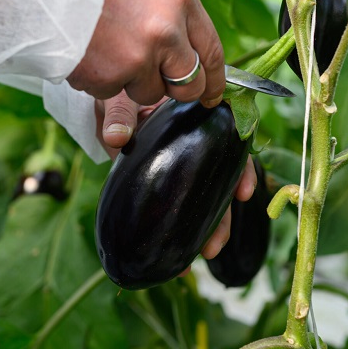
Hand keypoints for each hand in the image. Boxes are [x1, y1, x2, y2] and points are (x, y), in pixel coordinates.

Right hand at [68, 0, 224, 107]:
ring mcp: (140, 56)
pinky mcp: (111, 76)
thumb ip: (170, 13)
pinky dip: (98, 80)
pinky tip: (85, 52)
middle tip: (153, 80)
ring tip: (105, 49)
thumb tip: (187, 51)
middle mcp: (167, 29)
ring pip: (149, 92)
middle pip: (189, 83)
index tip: (211, 96)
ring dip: (129, 82)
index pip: (212, 50)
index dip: (214, 79)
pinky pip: (111, 93)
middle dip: (174, 89)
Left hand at [95, 90, 256, 261]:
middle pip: (220, 179)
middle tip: (215, 246)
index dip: (240, 168)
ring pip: (205, 195)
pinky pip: (180, 204)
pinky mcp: (167, 180)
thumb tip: (117, 138)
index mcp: (193, 118)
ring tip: (205, 255)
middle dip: (223, 215)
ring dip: (209, 227)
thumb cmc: (119, 93)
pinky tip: (186, 252)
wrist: (103, 101)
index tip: (244, 193)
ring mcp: (183, 163)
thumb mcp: (121, 98)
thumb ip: (120, 114)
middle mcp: (196, 143)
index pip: (230, 142)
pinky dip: (186, 228)